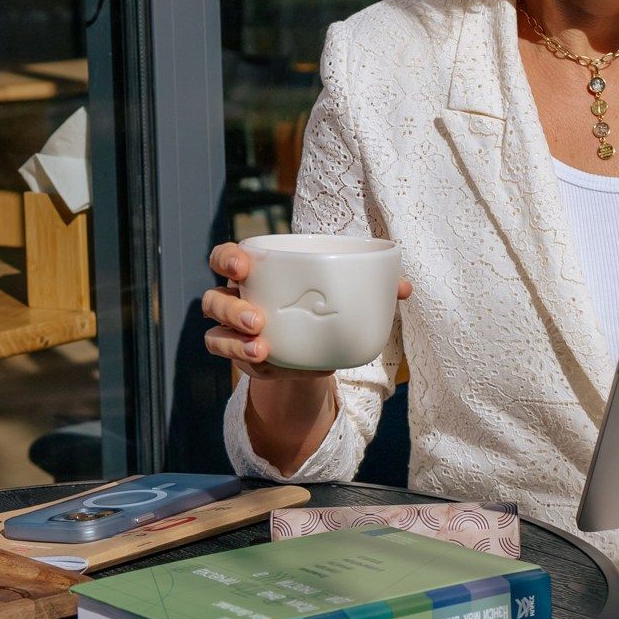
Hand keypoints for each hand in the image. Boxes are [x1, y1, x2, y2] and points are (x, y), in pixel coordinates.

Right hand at [204, 241, 410, 475]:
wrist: (310, 350)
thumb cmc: (319, 309)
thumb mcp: (338, 297)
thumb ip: (369, 288)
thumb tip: (404, 288)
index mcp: (256, 273)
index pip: (226, 258)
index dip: (228, 259)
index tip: (244, 266)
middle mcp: (235, 300)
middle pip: (214, 298)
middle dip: (232, 308)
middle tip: (258, 319)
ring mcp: (233, 332)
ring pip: (214, 332)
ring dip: (234, 340)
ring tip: (261, 346)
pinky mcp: (240, 358)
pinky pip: (227, 359)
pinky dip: (242, 359)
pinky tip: (264, 360)